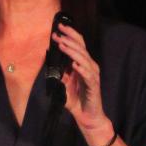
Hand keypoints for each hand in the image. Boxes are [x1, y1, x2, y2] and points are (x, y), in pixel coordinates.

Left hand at [53, 24, 112, 139]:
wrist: (87, 116)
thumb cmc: (77, 100)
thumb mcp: (64, 84)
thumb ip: (60, 73)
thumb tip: (51, 62)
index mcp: (84, 64)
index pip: (78, 45)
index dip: (70, 35)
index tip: (59, 28)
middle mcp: (90, 67)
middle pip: (81, 48)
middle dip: (69, 39)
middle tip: (58, 34)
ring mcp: (92, 76)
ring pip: (83, 59)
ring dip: (72, 51)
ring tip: (62, 45)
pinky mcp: (94, 86)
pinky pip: (88, 75)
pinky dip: (81, 69)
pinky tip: (74, 65)